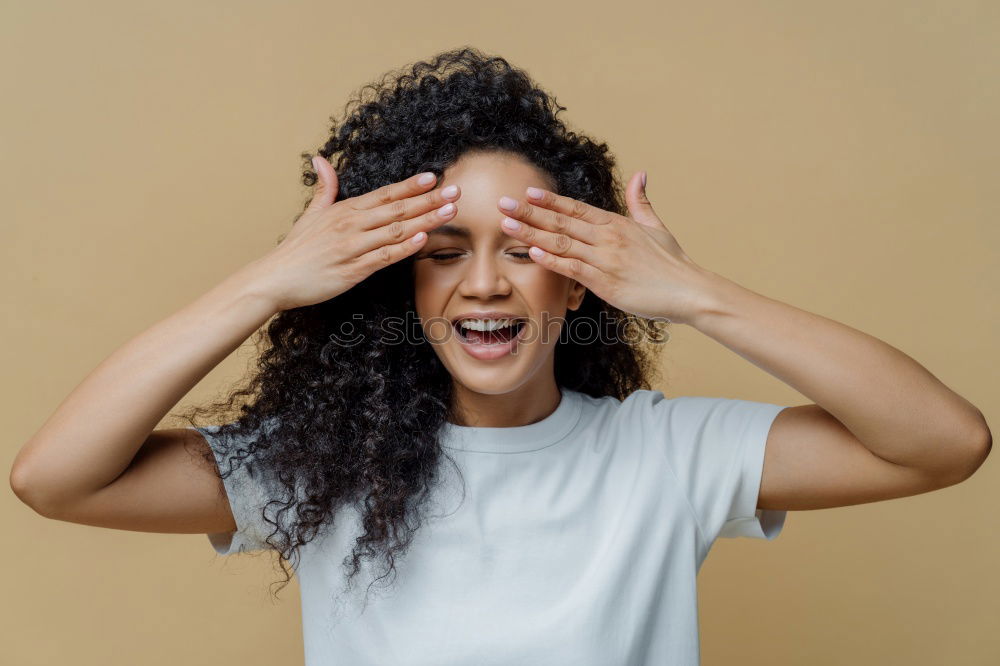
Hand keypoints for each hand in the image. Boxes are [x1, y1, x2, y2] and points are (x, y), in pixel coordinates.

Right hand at [252, 155, 460, 310]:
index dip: (410, 186)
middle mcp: (351, 225)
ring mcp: (353, 247)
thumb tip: (321, 160)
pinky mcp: (352, 270)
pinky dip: (404, 247)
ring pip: (396, 230)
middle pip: (397, 209)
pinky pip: (384, 257)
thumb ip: (324, 188)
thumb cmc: (296, 250)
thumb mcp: (310, 214)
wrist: (275, 279)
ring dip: (426, 220)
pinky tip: (423, 239)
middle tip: (455, 191)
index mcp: (345, 210)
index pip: (384, 194)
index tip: (434, 177)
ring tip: (450, 211)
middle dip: (428, 199)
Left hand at [496, 172, 713, 324]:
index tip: (527, 191)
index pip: (576, 207)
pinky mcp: (605, 282)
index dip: (550, 200)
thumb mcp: (655, 226)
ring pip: (561, 242)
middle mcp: (608, 237)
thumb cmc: (672, 262)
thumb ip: (641, 201)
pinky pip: (572, 268)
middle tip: (502, 203)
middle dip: (529, 211)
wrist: (688, 290)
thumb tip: (640, 174)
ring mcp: (605, 259)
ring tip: (506, 224)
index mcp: (617, 223)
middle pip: (561, 221)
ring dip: (531, 232)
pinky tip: (531, 252)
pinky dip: (550, 260)